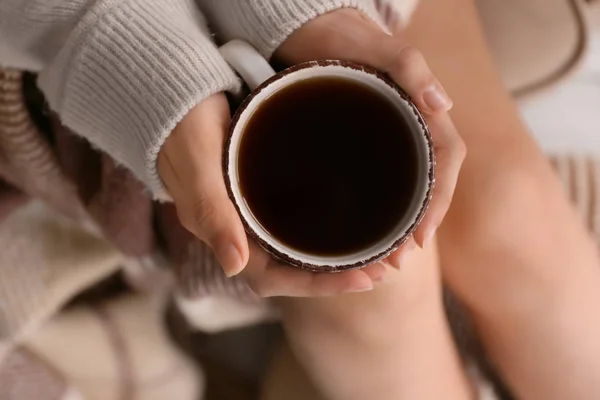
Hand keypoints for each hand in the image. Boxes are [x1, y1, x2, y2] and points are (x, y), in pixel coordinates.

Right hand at [158, 93, 386, 296]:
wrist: (173, 91)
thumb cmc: (181, 124)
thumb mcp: (197, 162)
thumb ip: (212, 211)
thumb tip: (235, 267)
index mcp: (220, 231)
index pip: (271, 277)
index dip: (316, 284)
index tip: (362, 279)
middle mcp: (236, 228)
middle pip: (291, 268)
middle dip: (336, 274)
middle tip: (384, 267)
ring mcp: (248, 210)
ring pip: (297, 247)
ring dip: (336, 254)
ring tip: (380, 251)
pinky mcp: (258, 188)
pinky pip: (296, 219)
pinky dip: (326, 225)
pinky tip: (354, 217)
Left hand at [275, 9, 465, 264]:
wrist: (308, 29)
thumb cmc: (341, 36)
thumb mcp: (374, 46)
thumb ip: (409, 67)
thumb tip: (444, 105)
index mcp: (421, 110)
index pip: (446, 163)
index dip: (438, 203)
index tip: (419, 238)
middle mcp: (407, 130)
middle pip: (427, 186)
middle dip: (417, 227)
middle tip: (396, 262)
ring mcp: (385, 139)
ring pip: (403, 190)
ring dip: (398, 227)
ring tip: (381, 260)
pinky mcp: (359, 145)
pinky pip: (377, 182)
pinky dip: (375, 212)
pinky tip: (360, 232)